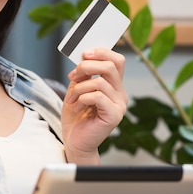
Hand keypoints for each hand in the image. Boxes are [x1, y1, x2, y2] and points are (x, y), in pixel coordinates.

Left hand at [61, 48, 126, 162]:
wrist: (74, 141)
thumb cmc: (76, 117)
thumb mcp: (77, 89)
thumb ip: (83, 75)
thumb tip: (85, 58)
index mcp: (114, 86)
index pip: (117, 60)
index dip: (102, 52)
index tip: (84, 54)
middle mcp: (121, 94)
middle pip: (110, 66)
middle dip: (87, 66)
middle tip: (72, 75)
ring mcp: (120, 105)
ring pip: (100, 82)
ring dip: (80, 87)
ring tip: (71, 98)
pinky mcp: (114, 116)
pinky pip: (98, 96)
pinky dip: (83, 98)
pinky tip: (77, 106)